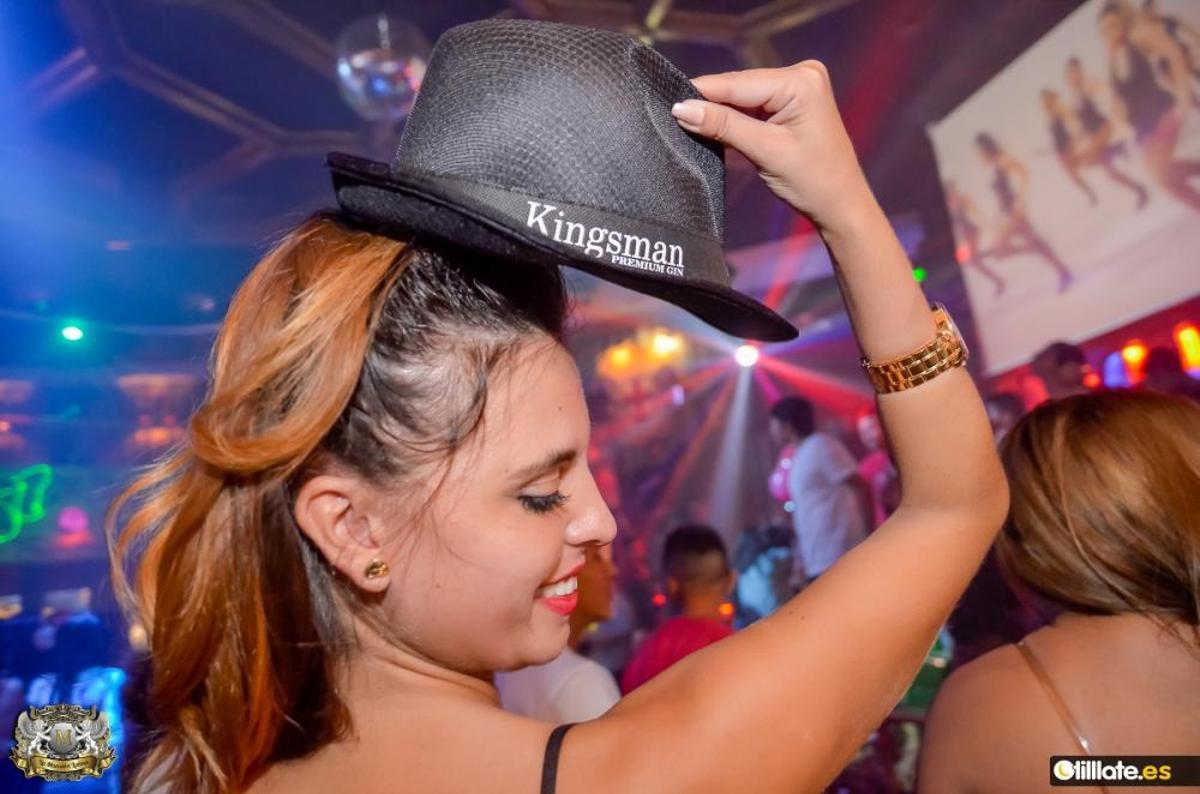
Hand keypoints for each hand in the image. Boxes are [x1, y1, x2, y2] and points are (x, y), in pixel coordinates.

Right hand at [671, 61, 873, 232]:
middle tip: (672, 115)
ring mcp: (798, 86)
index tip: (667, 101)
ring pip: (743, 96)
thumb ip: (723, 126)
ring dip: (720, 111)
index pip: (738, 83)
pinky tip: (713, 125)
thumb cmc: (813, 181)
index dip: (701, 93)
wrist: (841, 204)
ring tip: (687, 121)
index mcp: (801, 81)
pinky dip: (735, 118)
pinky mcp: (793, 102)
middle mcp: (802, 74)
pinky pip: (754, 105)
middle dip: (710, 103)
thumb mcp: (764, 151)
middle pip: (739, 87)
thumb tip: (682, 109)